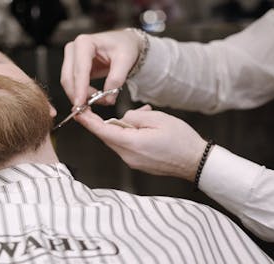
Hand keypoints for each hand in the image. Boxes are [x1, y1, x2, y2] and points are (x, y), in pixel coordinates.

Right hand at [61, 29, 143, 106]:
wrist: (124, 43)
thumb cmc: (124, 46)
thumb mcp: (125, 60)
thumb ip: (116, 79)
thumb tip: (107, 99)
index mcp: (84, 43)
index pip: (80, 70)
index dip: (79, 89)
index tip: (80, 105)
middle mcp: (73, 49)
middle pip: (69, 78)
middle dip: (79, 96)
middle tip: (92, 109)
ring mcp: (71, 58)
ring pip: (68, 83)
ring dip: (81, 96)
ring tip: (100, 100)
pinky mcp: (72, 67)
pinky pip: (72, 85)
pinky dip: (81, 94)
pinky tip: (94, 97)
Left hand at [75, 105, 206, 180]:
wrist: (197, 162)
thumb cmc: (181, 140)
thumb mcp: (157, 119)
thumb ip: (133, 116)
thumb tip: (123, 118)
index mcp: (131, 143)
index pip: (102, 130)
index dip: (88, 121)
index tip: (77, 112)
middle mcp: (128, 156)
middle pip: (108, 136)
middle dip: (105, 121)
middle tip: (104, 108)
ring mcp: (133, 162)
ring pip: (118, 140)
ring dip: (123, 127)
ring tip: (144, 115)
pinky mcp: (139, 164)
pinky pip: (127, 146)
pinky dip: (130, 135)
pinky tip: (146, 126)